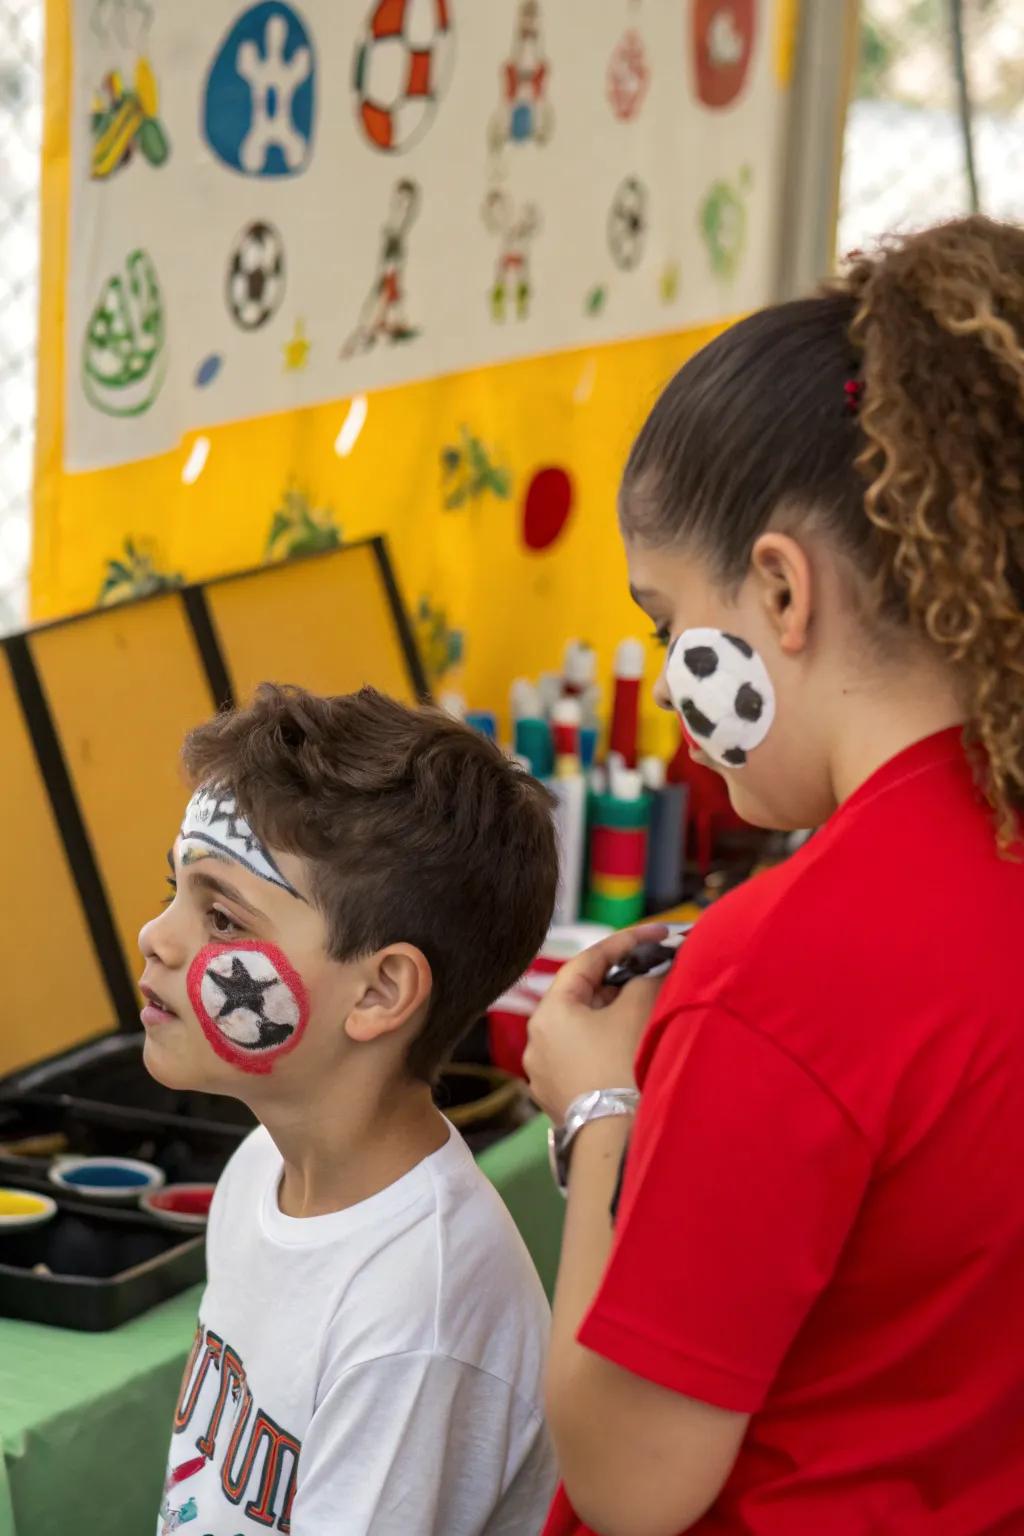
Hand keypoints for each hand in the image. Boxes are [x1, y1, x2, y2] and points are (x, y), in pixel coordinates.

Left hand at [523, 925, 667, 1124]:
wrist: (617, 1140)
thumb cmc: (623, 1067)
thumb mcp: (637, 1010)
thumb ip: (644, 979)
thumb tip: (652, 972)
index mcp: (548, 1013)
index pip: (587, 961)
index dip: (627, 942)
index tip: (660, 934)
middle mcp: (538, 1041)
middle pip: (585, 995)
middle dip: (623, 981)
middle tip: (658, 970)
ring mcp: (547, 1073)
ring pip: (587, 1028)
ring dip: (618, 1014)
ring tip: (652, 1006)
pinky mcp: (562, 1098)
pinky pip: (587, 1056)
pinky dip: (611, 1043)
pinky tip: (637, 1044)